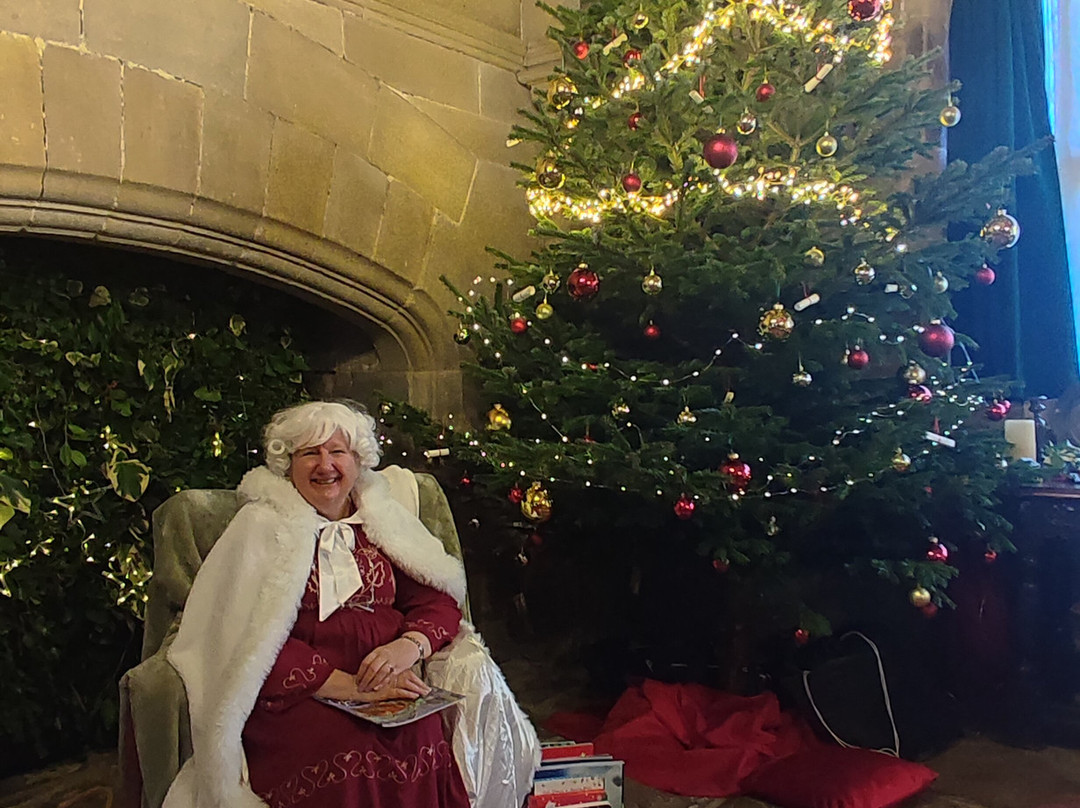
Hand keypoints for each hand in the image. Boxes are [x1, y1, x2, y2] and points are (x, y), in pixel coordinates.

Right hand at [314, 668, 428, 701]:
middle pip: (408, 679)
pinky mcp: (385, 691)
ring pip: (406, 685)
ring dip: (416, 689)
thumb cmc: (363, 683)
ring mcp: (388, 684)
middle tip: (429, 690)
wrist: (352, 686)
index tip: (425, 685)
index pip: (405, 675)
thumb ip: (384, 680)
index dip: (415, 680)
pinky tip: (415, 696)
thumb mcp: (376, 680)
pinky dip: (408, 694)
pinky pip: (399, 692)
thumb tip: (392, 681)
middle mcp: (390, 677)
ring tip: (426, 693)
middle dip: (419, 685)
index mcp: (389, 673)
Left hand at [355, 637, 422, 691]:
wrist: (410, 646)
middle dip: (365, 680)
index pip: (366, 663)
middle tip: (360, 688)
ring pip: (380, 673)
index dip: (360, 673)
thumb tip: (362, 672)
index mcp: (378, 651)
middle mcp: (384, 655)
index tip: (357, 682)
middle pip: (372, 669)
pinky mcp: (399, 667)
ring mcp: (392, 661)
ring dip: (372, 683)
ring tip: (367, 690)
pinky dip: (382, 683)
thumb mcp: (382, 651)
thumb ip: (373, 660)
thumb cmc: (394, 650)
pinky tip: (376, 688)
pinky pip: (389, 676)